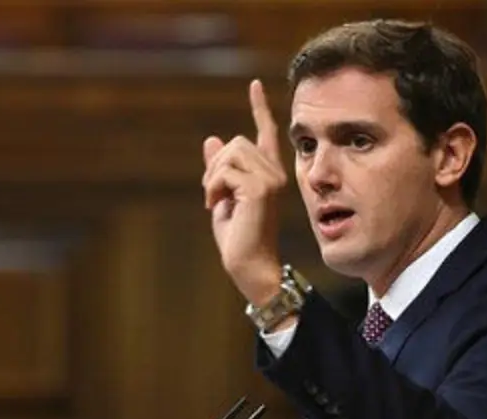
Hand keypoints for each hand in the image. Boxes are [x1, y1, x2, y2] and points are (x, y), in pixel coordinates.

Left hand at [202, 79, 286, 306]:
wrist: (249, 266)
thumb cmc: (238, 238)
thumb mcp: (222, 197)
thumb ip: (219, 170)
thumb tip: (212, 139)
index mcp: (269, 174)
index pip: (266, 133)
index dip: (259, 108)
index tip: (253, 85)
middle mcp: (275, 173)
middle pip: (236, 142)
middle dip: (214, 167)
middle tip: (211, 196)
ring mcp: (271, 179)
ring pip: (230, 153)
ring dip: (212, 177)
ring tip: (213, 202)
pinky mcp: (260, 189)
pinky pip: (225, 171)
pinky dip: (212, 187)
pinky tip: (215, 205)